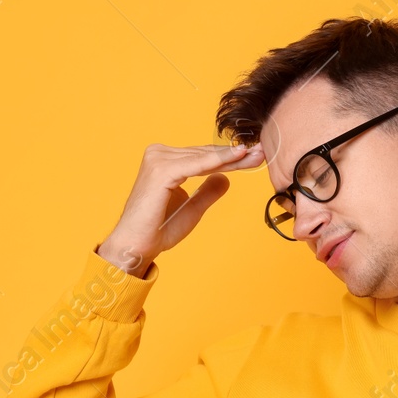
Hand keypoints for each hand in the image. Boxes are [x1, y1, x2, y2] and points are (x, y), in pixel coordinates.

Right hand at [97, 142, 264, 275]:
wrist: (135, 246)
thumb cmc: (158, 230)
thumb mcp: (192, 208)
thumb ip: (207, 192)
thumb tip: (224, 177)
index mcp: (164, 161)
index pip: (203, 157)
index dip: (230, 158)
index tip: (254, 157)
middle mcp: (159, 154)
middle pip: (205, 154)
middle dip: (235, 156)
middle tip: (261, 152)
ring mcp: (158, 160)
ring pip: (204, 157)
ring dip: (231, 157)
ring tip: (255, 155)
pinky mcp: (161, 171)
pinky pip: (195, 165)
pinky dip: (217, 162)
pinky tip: (236, 158)